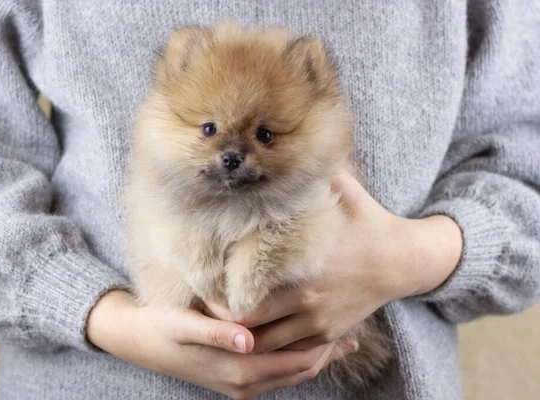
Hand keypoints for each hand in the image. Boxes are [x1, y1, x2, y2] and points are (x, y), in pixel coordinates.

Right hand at [86, 290, 355, 398]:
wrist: (139, 341)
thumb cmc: (162, 326)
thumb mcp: (184, 326)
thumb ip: (215, 334)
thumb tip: (247, 341)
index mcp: (237, 370)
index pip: (295, 361)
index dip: (323, 346)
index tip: (346, 323)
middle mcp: (243, 383)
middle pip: (299, 370)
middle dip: (326, 353)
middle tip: (353, 331)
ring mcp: (240, 384)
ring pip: (290, 374)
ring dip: (315, 358)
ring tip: (339, 340)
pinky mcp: (235, 379)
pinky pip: (276, 374)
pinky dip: (296, 361)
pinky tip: (304, 345)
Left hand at [207, 172, 462, 352]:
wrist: (404, 261)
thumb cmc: (367, 222)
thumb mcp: (342, 190)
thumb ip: (310, 173)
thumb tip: (284, 144)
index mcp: (302, 269)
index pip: (243, 296)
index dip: (218, 297)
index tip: (205, 285)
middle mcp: (307, 301)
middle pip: (249, 326)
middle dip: (225, 321)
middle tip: (208, 309)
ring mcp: (319, 322)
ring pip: (267, 345)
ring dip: (246, 338)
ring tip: (226, 325)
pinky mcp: (329, 334)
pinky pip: (292, 354)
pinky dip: (272, 348)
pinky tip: (258, 335)